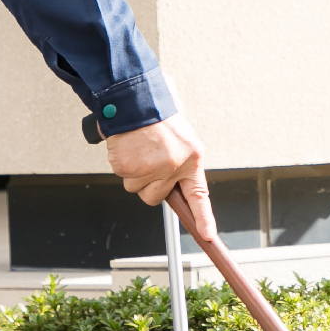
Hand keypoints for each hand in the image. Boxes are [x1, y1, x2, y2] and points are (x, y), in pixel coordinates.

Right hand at [105, 114, 217, 241]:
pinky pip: (123, 176)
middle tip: (148, 160)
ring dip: (134, 173)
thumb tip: (174, 181)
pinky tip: (127, 146)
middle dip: (149, 184)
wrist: (136, 96)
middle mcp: (173, 166)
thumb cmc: (157, 111)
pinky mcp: (129, 167)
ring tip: (138, 149)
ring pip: (136, 188)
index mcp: (191, 158)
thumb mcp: (182, 134)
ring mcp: (151, 168)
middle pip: (156, 196)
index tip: (207, 234)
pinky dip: (121, 163)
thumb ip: (181, 159)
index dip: (204, 217)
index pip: (199, 195)